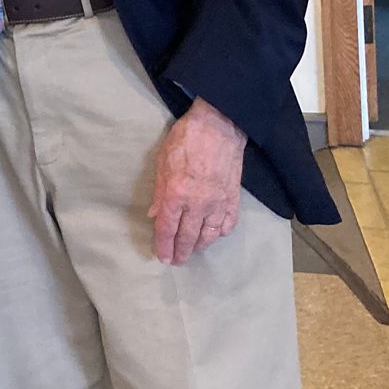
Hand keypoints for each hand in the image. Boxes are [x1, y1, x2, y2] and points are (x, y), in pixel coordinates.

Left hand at [148, 98, 247, 265]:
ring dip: (199, 246)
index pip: (167, 228)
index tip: (162, 257)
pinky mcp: (233, 199)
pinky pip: (228, 224)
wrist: (219, 126)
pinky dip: (220, 234)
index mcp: (176, 194)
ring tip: (192, 250)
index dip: (163, 246)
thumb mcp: (162, 162)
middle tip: (176, 262)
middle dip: (181, 252)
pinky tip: (213, 235)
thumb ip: (159, 192)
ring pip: (209, 235)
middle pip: (188, 236)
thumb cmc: (186, 139)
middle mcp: (198, 203)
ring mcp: (218, 203)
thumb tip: (154, 215)